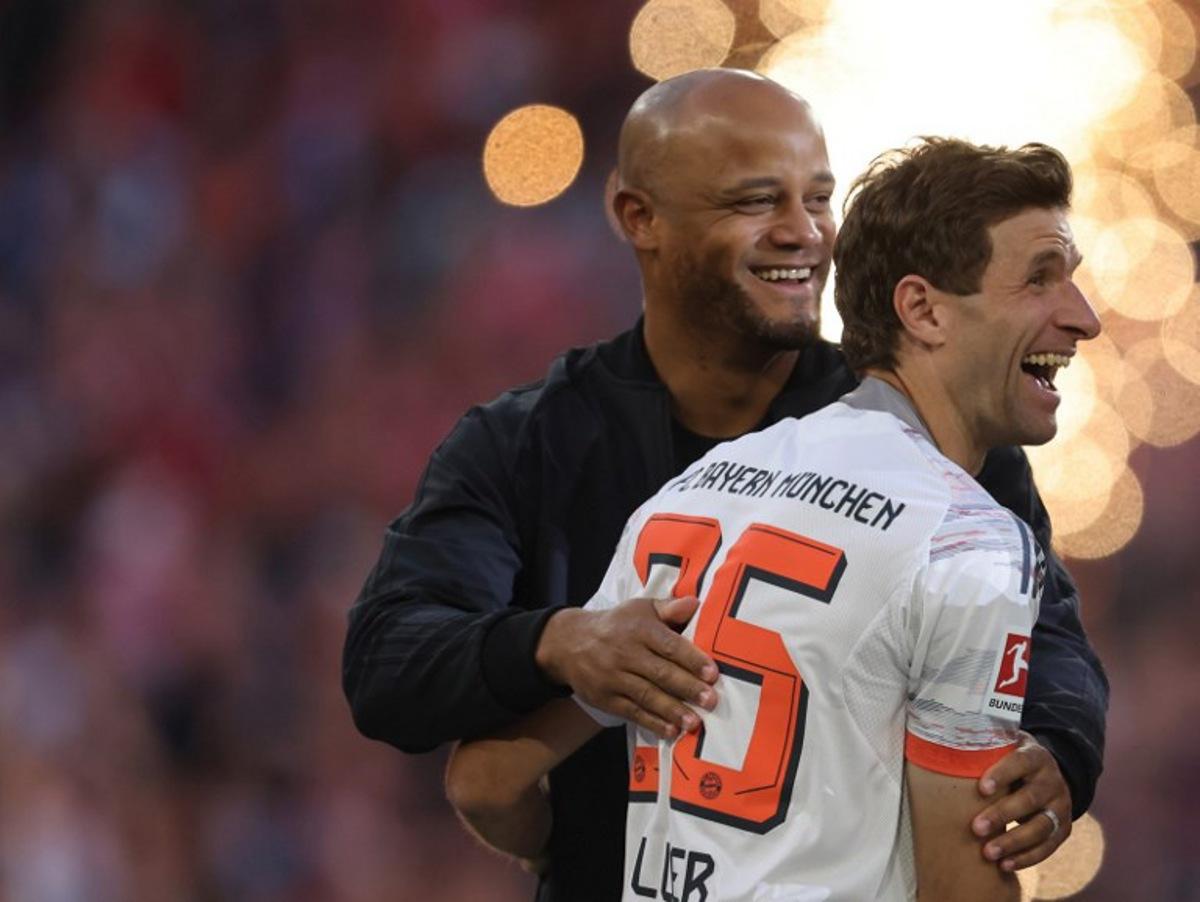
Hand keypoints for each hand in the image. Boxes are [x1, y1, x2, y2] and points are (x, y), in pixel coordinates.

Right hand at [535, 596, 717, 738]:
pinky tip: (671, 731)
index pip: (668, 644)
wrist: (570, 643)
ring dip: (672, 710)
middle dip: (687, 688)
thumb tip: (696, 603)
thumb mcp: (640, 609)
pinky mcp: (605, 698)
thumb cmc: (617, 625)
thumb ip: (669, 608)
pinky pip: (631, 711)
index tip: (712, 673)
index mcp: (639, 628)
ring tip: (694, 722)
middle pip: (660, 672)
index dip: (691, 659)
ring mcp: (613, 677)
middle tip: (710, 701)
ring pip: (646, 695)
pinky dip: (652, 722)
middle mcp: (625, 652)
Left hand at [971, 731, 1071, 870]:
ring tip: (988, 852)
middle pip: (1029, 799)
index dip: (1002, 775)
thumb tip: (945, 749)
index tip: (982, 789)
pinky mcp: (1063, 829)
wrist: (1045, 772)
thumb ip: (983, 749)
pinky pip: (1047, 847)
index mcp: (1035, 756)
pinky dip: (1026, 858)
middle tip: (976, 828)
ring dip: (1013, 842)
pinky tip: (1005, 865)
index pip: (1020, 762)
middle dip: (1002, 815)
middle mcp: (1052, 781)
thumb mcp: (1003, 748)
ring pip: (1040, 827)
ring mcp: (1060, 806)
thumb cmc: (1010, 760)